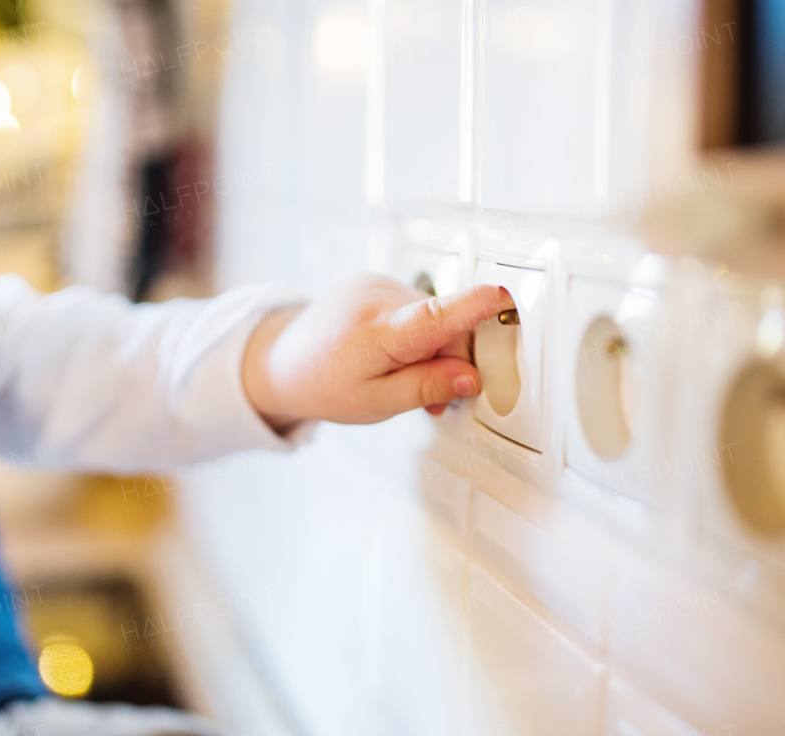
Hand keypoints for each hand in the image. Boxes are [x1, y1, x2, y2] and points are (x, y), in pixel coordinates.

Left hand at [241, 273, 515, 429]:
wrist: (281, 360)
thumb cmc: (324, 385)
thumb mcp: (377, 404)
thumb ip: (426, 389)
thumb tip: (471, 379)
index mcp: (378, 333)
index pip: (434, 317)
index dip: (473, 308)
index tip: (503, 299)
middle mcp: (378, 299)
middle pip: (446, 326)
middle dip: (451, 360)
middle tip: (432, 398)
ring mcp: (377, 285)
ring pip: (435, 317)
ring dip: (433, 348)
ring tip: (403, 375)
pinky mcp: (376, 281)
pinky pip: (417, 307)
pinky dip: (417, 333)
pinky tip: (394, 352)